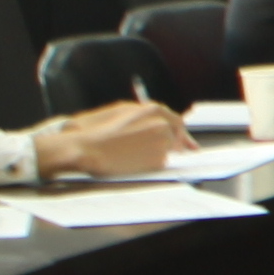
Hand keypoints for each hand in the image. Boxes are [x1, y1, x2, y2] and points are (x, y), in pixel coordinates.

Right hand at [36, 99, 185, 177]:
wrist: (89, 149)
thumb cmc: (100, 131)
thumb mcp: (123, 112)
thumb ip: (146, 116)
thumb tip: (161, 123)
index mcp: (154, 110)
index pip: (176, 121)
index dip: (179, 132)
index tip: (183, 140)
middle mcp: (163, 125)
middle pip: (175, 137)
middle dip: (170, 144)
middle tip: (158, 151)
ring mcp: (162, 142)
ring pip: (167, 150)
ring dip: (156, 153)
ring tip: (132, 154)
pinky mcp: (159, 159)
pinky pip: (160, 163)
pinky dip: (150, 164)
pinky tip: (132, 161)